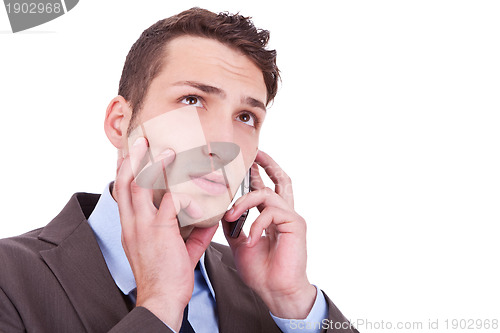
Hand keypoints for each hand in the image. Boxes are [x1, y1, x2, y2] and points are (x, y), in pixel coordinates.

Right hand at [114, 137, 217, 330]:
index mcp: (131, 226)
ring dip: (152, 165)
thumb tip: (208, 217)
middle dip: (131, 158)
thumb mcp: (176, 249)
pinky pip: (171, 202)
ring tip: (166, 150)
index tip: (128, 153)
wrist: (162, 299)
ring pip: (139, 186)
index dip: (123, 171)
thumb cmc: (166, 276)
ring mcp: (143, 226)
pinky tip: (194, 196)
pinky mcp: (159, 230)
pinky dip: (184, 194)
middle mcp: (132, 223)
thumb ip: (190, 231)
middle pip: (124, 182)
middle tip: (140, 140)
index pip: (121, 192)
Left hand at [222, 150, 315, 318]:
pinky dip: (256, 224)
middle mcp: (283, 214)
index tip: (248, 162)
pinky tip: (251, 240)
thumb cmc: (261, 271)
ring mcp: (290, 217)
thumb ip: (235, 225)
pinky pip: (271, 212)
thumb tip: (223, 212)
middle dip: (268, 164)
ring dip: (245, 202)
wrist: (276, 291)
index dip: (258, 174)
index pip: (266, 189)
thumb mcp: (240, 243)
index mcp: (272, 217)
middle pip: (281, 180)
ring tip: (232, 216)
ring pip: (266, 194)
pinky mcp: (295, 224)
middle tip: (255, 154)